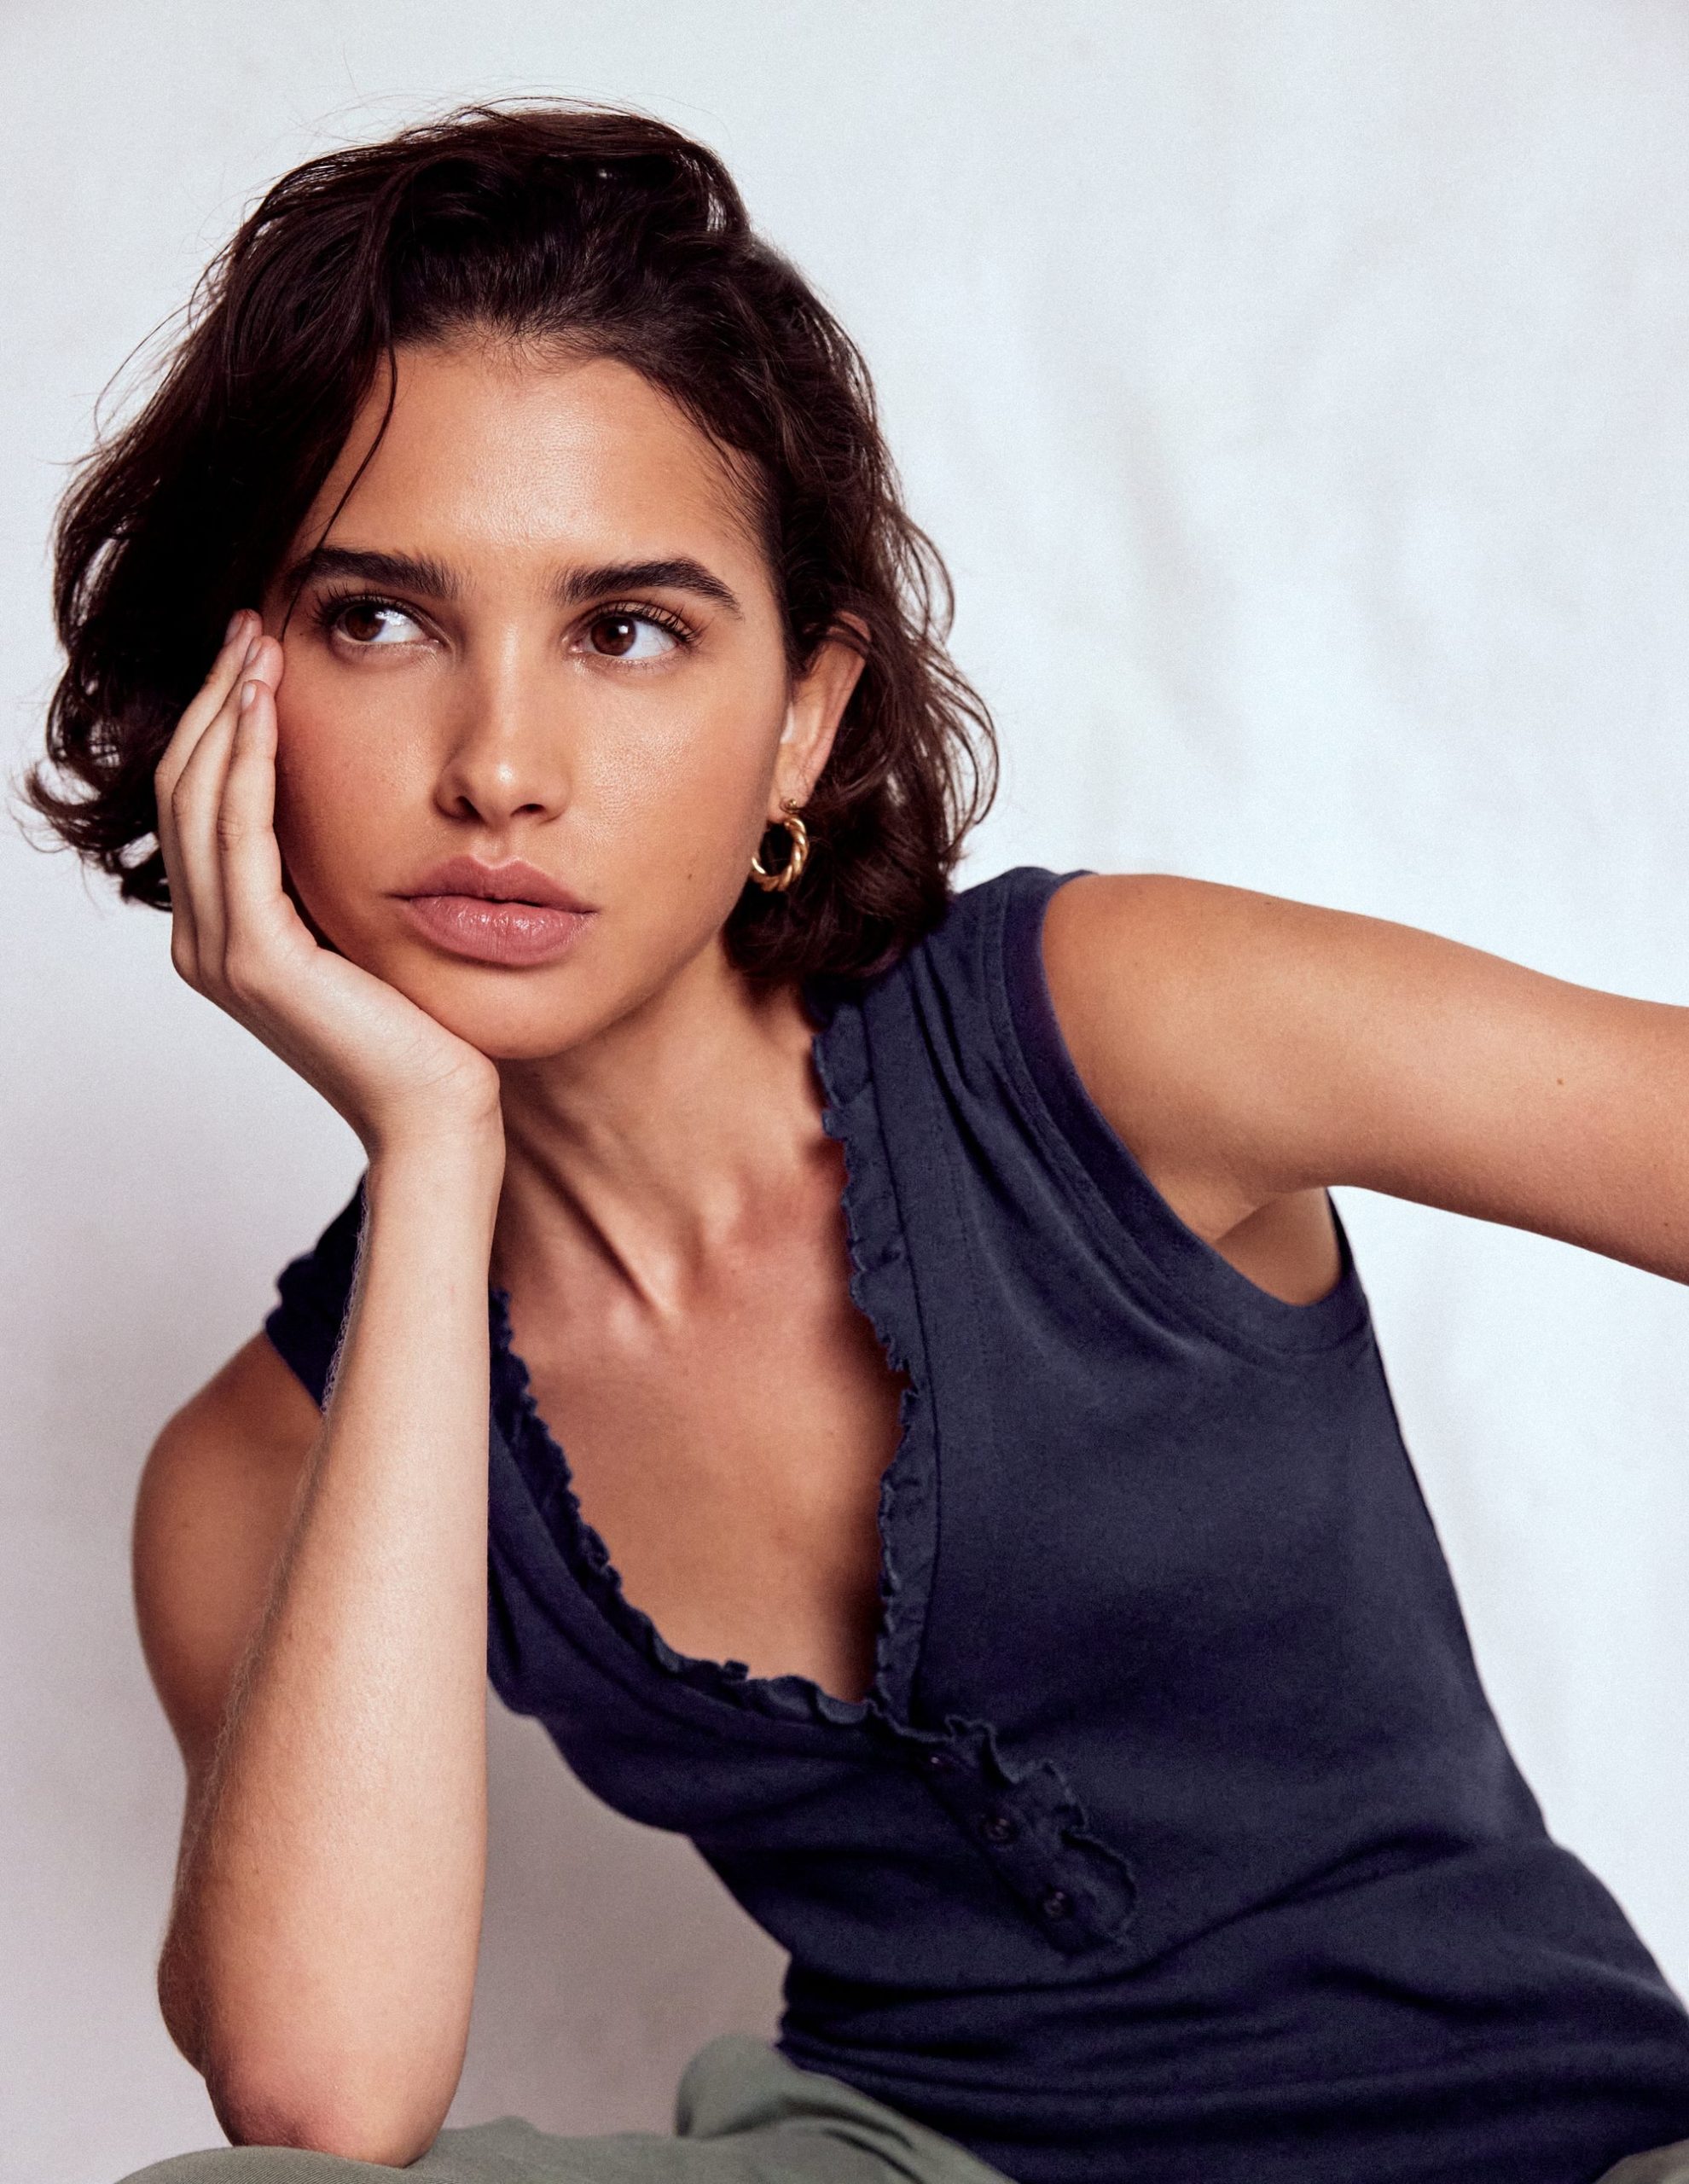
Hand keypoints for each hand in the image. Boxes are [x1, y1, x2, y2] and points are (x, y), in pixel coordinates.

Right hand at [154, 611, 502, 1161]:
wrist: (440, 1118)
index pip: (200, 806)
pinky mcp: (258, 960)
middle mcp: (204, 943)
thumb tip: (354, 805)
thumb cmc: (425, 1034)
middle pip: (182, 789)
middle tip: (249, 624)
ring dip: (223, 713)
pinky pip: (238, 838)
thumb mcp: (369, 936)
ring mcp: (222, 954)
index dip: (215, 723)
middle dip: (211, 699)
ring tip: (256, 643)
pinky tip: (266, 709)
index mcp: (224, 937)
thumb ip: (337, 881)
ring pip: (198, 801)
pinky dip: (245, 765)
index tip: (255, 654)